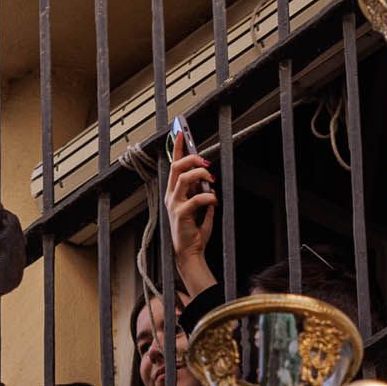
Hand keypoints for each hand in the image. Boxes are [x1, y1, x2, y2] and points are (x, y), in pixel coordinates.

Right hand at [162, 126, 217, 295]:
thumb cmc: (193, 232)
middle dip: (191, 158)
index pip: (173, 165)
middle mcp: (171, 196)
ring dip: (200, 174)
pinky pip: (196, 198)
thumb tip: (209, 184)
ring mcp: (174, 204)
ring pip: (184, 178)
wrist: (190, 253)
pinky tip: (214, 200)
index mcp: (174, 192)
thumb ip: (203, 195)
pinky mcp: (181, 214)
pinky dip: (209, 196)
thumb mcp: (201, 209)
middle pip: (177, 168)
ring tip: (210, 178)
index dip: (176, 148)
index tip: (180, 132)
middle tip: (204, 159)